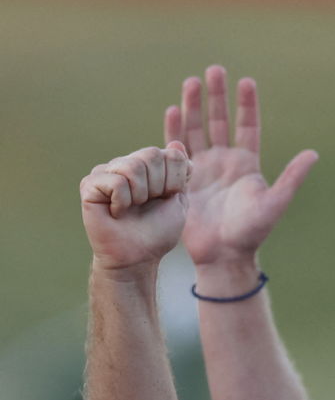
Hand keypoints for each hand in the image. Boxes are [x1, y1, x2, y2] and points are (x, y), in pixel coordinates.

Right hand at [81, 144, 191, 271]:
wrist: (138, 256)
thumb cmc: (157, 232)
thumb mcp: (178, 200)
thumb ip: (180, 172)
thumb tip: (177, 143)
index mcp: (147, 166)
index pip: (170, 154)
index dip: (175, 180)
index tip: (167, 197)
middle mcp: (125, 164)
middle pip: (151, 155)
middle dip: (158, 186)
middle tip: (147, 204)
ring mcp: (105, 172)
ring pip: (133, 167)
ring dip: (140, 195)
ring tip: (131, 208)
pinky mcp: (89, 185)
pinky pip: (116, 182)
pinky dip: (123, 202)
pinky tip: (117, 212)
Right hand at [164, 65, 316, 266]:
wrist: (223, 253)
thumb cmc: (252, 231)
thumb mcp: (275, 202)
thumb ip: (292, 177)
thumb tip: (314, 154)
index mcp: (247, 164)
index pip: (248, 126)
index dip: (247, 105)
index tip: (246, 81)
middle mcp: (224, 161)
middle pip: (219, 121)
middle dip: (217, 96)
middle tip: (215, 70)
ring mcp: (202, 168)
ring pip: (197, 129)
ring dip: (194, 106)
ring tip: (192, 81)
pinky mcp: (182, 178)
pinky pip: (176, 148)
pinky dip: (174, 129)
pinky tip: (172, 110)